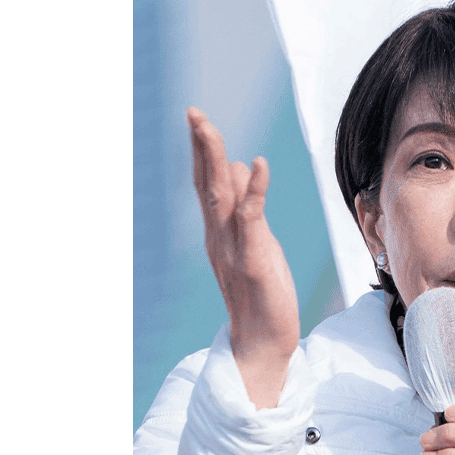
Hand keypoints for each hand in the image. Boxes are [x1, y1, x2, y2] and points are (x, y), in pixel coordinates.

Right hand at [188, 107, 299, 407]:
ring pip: (221, 196)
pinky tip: (260, 164)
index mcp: (218, 232)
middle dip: (201, 146)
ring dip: (215, 160)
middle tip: (193, 112)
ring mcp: (233, 248)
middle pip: (206, 183)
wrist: (261, 342)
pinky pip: (252, 219)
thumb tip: (242, 168)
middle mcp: (219, 236)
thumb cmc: (261, 292)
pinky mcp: (254, 260)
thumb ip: (245, 208)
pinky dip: (255, 190)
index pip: (207, 183)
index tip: (196, 118)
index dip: (202, 151)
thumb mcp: (254, 242)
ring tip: (208, 127)